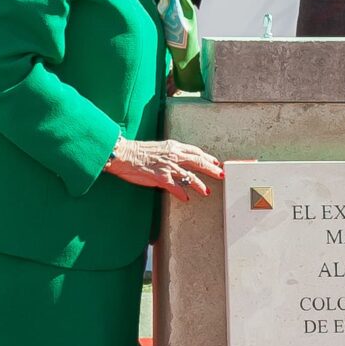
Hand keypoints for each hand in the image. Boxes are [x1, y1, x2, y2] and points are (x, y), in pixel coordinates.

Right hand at [105, 138, 225, 200]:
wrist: (123, 154)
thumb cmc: (137, 152)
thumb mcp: (158, 148)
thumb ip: (170, 154)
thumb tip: (178, 162)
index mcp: (173, 147)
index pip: (195, 151)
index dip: (207, 157)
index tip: (215, 162)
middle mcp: (173, 155)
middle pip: (198, 162)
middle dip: (211, 169)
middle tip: (221, 175)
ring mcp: (167, 166)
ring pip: (189, 176)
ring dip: (200, 185)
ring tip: (207, 192)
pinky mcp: (160, 177)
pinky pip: (174, 187)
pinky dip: (181, 193)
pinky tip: (186, 199)